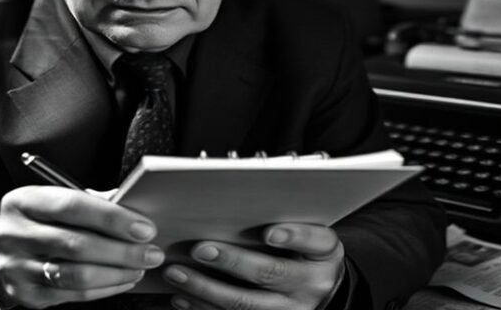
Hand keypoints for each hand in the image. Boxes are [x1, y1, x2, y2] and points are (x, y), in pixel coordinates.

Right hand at [0, 186, 164, 308]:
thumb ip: (90, 202)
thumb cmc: (39, 222)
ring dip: (116, 273)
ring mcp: (15, 267)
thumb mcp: (54, 202)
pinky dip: (105, 288)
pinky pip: (73, 295)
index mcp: (23, 201)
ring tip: (139, 267)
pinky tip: (122, 280)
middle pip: (75, 243)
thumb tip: (134, 208)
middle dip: (121, 250)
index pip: (71, 205)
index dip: (111, 218)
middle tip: (150, 252)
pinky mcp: (24, 294)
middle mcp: (13, 233)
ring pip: (76, 274)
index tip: (143, 227)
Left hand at [162, 223, 344, 309]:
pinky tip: (182, 297)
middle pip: (269, 273)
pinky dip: (203, 308)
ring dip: (206, 288)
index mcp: (323, 253)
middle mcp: (308, 286)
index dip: (293, 236)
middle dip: (232, 261)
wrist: (323, 290)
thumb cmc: (307, 252)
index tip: (270, 232)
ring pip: (245, 304)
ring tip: (178, 272)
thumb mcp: (312, 234)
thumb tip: (236, 201)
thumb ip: (287, 219)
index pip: (314, 241)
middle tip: (200, 249)